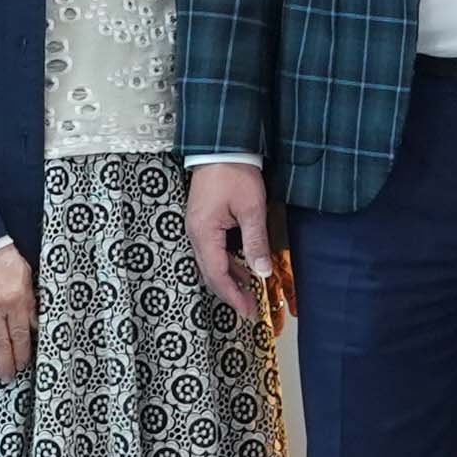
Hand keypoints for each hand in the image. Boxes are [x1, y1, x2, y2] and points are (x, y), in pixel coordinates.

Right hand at [0, 248, 36, 380]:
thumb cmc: (2, 258)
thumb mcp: (25, 276)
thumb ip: (30, 303)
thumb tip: (34, 326)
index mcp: (14, 300)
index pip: (20, 335)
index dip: (21, 353)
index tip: (21, 365)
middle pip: (1, 344)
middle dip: (4, 364)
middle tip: (6, 377)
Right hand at [186, 163, 281, 321]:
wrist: (221, 146)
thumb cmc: (234, 172)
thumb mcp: (251, 208)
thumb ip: (255, 242)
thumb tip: (262, 272)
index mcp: (203, 232)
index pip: (216, 274)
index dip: (232, 295)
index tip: (247, 310)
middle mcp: (195, 233)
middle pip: (210, 272)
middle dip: (229, 292)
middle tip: (249, 308)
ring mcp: (197, 227)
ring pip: (211, 262)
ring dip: (229, 278)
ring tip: (248, 292)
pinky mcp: (203, 220)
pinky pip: (213, 249)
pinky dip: (227, 262)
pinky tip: (241, 267)